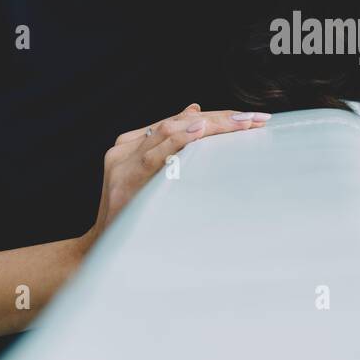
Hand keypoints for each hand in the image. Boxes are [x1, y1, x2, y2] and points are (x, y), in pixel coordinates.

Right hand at [78, 102, 270, 254]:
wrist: (104, 247)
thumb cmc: (133, 214)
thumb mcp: (151, 176)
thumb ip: (170, 147)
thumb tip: (196, 112)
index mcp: (133, 143)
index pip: (180, 120)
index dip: (216, 116)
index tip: (250, 117)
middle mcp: (126, 147)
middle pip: (179, 122)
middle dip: (220, 118)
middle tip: (255, 119)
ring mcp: (123, 161)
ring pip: (170, 130)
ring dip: (211, 125)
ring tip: (241, 121)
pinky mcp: (123, 178)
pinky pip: (155, 154)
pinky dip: (179, 140)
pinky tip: (199, 129)